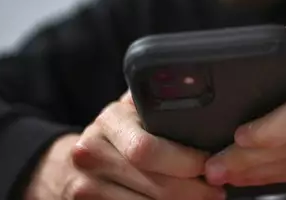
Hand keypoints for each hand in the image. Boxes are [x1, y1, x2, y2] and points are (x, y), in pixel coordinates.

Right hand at [25, 93, 225, 199]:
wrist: (67, 166)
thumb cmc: (115, 135)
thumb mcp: (132, 111)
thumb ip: (158, 103)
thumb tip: (202, 96)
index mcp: (108, 121)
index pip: (148, 149)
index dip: (186, 162)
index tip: (209, 164)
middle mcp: (90, 154)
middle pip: (155, 185)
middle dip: (194, 190)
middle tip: (217, 190)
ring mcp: (84, 188)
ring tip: (203, 198)